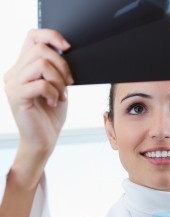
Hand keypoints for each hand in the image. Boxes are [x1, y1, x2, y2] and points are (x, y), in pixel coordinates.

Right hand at [4, 29, 73, 164]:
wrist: (43, 141)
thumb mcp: (57, 86)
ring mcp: (13, 83)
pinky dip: (54, 92)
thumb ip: (56, 69)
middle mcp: (14, 72)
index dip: (51, 35)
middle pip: (40, 49)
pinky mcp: (17, 96)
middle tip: (69, 82)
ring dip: (58, 80)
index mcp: (23, 67)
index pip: (32, 36)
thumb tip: (65, 50)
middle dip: (62, 64)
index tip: (68, 47)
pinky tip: (54, 102)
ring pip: (41, 64)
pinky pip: (41, 83)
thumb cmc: (50, 116)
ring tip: (61, 95)